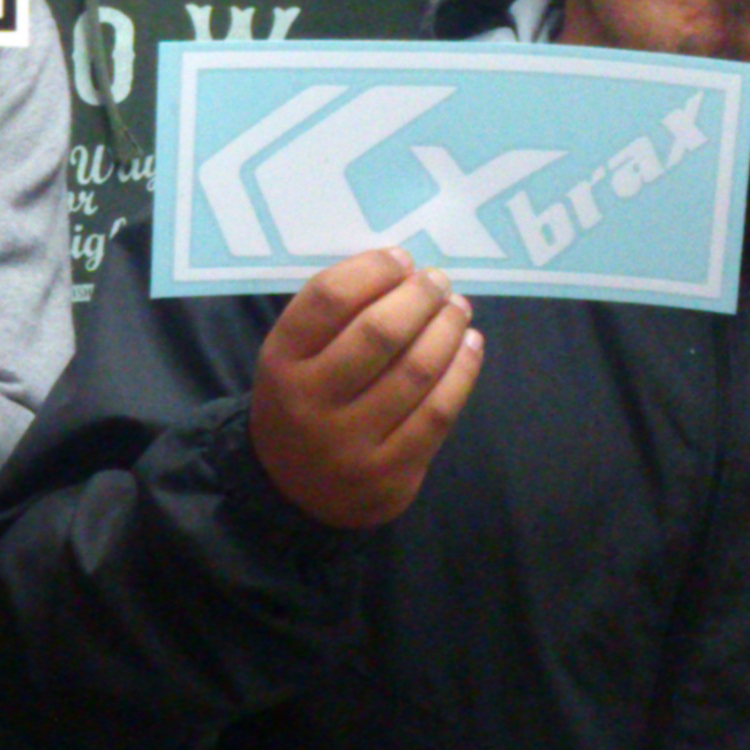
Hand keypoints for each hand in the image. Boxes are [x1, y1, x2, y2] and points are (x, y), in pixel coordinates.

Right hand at [246, 249, 480, 527]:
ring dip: (447, 329)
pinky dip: (462, 372)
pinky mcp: (389, 475)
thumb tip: (406, 271)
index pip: (329, 299)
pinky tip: (470, 346)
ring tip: (458, 309)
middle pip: (378, 333)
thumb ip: (334, 316)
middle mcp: (309, 403)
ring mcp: (350, 444)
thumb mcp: (293, 355)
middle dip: (419, 297)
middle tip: (438, 281)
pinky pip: (438, 414)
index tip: (401, 259)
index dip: (373, 269)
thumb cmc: (303, 401)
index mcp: (280, 362)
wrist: (292, 490)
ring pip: (416, 372)